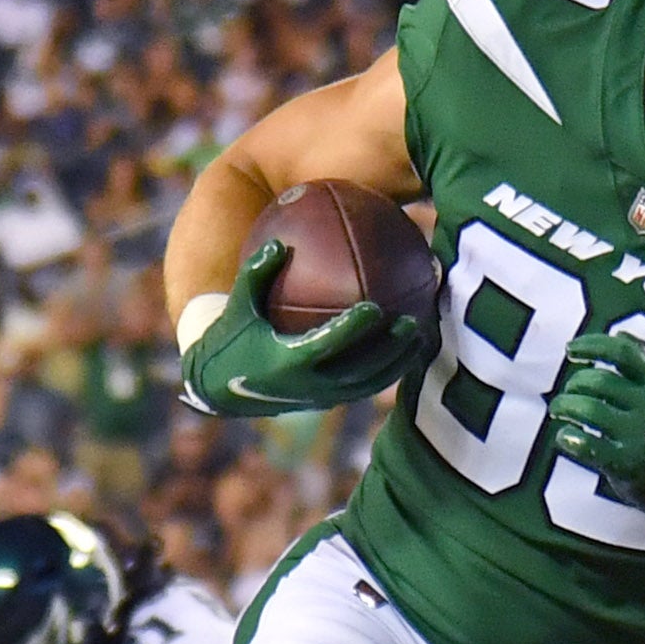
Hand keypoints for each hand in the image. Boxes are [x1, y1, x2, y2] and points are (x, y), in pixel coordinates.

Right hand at [180, 238, 425, 416]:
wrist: (223, 387)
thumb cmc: (232, 336)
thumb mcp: (237, 305)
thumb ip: (255, 274)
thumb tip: (280, 242)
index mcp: (287, 361)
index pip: (327, 345)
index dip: (352, 329)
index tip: (374, 307)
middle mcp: (309, 385)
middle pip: (360, 371)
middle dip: (389, 349)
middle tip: (412, 321)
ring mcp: (321, 397)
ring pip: (370, 384)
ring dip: (398, 363)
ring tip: (421, 336)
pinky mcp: (329, 401)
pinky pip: (365, 387)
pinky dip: (389, 370)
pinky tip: (408, 347)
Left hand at [545, 331, 644, 519]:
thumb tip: (619, 333)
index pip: (623, 352)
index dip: (592, 345)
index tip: (570, 350)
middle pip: (599, 381)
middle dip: (574, 384)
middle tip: (567, 392)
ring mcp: (638, 436)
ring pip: (588, 410)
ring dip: (565, 406)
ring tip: (559, 409)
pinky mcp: (624, 464)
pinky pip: (586, 445)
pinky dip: (568, 439)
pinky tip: (565, 437)